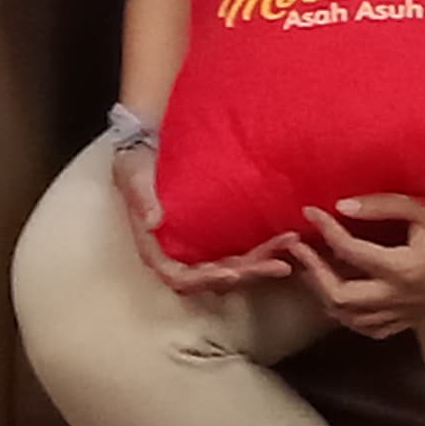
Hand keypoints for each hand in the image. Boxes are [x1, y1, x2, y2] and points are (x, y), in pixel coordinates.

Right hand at [110, 140, 293, 297]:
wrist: (146, 146)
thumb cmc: (136, 163)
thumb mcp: (133, 175)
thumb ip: (142, 198)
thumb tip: (151, 222)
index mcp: (156, 249)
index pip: (180, 278)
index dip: (206, 279)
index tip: (232, 271)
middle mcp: (181, 255)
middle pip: (216, 279)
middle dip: (249, 274)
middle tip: (280, 264)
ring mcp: (201, 248)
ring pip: (234, 268)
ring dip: (263, 263)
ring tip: (292, 247)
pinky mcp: (217, 237)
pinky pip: (242, 252)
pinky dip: (265, 250)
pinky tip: (289, 240)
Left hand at [282, 194, 424, 336]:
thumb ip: (382, 207)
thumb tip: (341, 206)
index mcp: (405, 270)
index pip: (349, 252)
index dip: (324, 229)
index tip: (309, 210)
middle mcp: (403, 298)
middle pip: (340, 298)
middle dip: (312, 273)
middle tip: (299, 248)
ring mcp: (409, 313)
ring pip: (352, 319)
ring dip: (326, 296)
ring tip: (313, 268)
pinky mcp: (415, 318)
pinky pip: (372, 328)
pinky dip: (350, 315)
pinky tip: (341, 294)